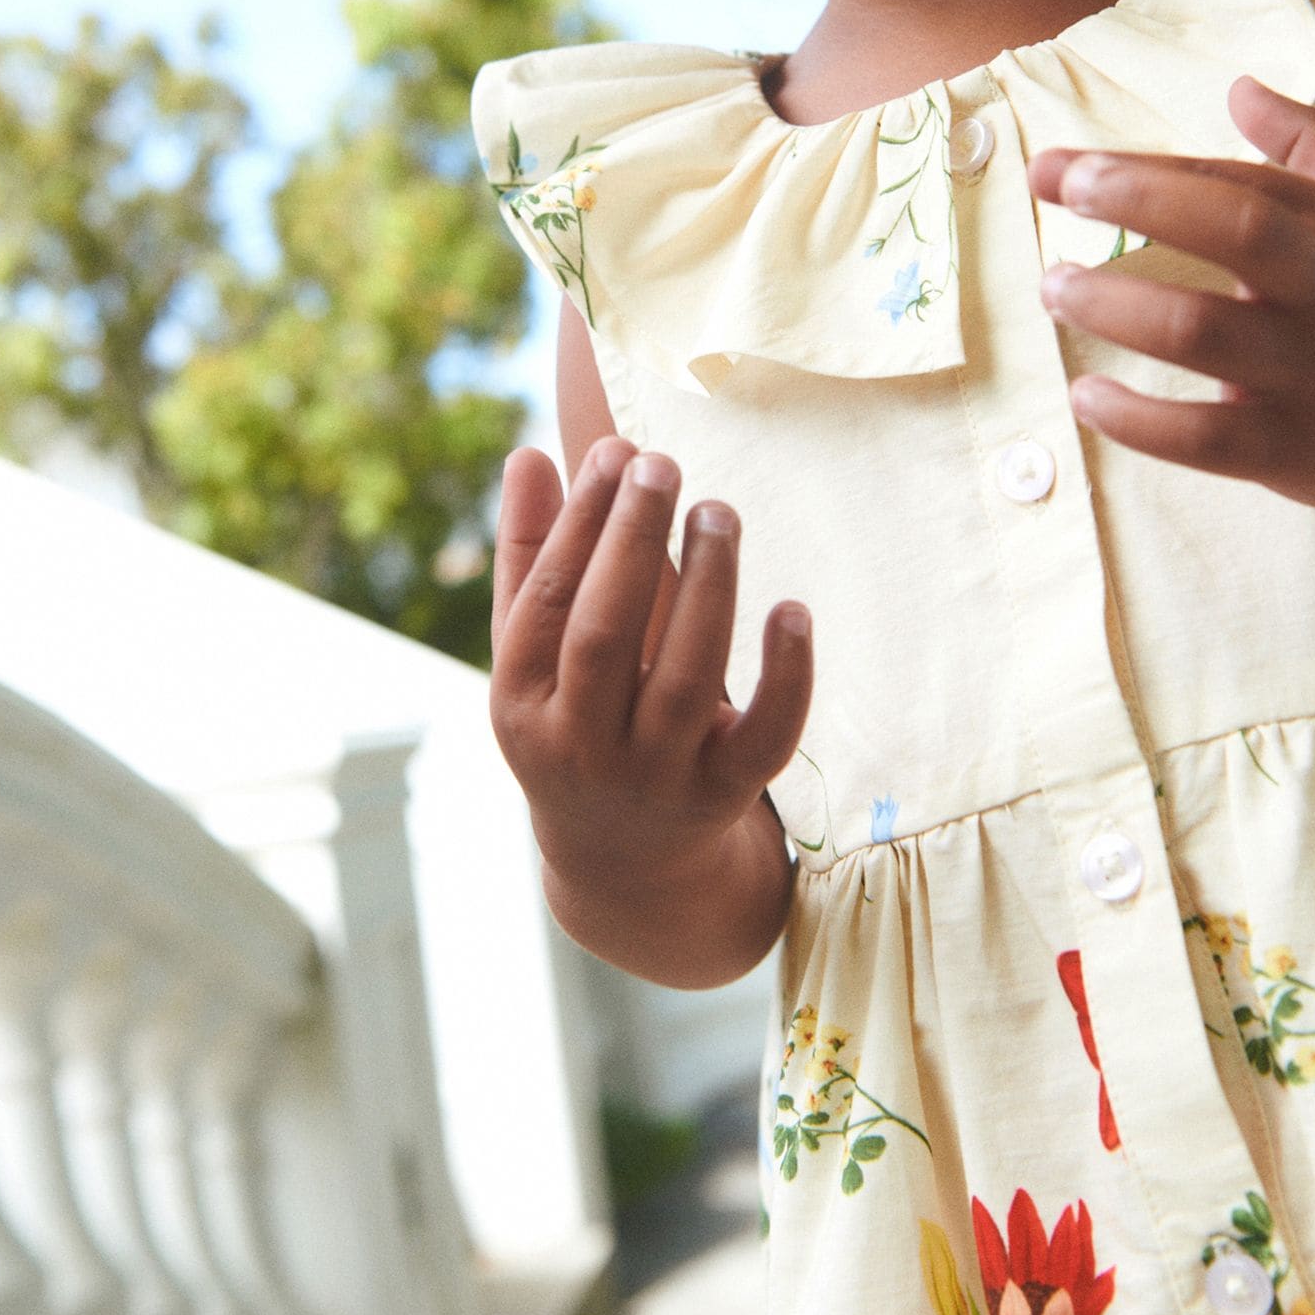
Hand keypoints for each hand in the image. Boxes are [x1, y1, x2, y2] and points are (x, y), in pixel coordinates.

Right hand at [490, 437, 812, 891]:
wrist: (622, 864)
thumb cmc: (574, 723)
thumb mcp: (533, 658)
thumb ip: (529, 557)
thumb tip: (527, 455)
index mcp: (521, 705)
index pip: (549, 601)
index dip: (581, 521)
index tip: (617, 450)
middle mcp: (582, 747)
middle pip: (607, 635)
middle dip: (634, 541)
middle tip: (664, 462)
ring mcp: (654, 778)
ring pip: (686, 679)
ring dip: (708, 586)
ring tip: (720, 511)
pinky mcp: (724, 796)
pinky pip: (765, 737)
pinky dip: (786, 676)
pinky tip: (793, 608)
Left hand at [1026, 74, 1314, 531]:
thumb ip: (1314, 144)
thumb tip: (1240, 87)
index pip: (1231, 180)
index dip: (1140, 168)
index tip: (1059, 164)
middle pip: (1233, 227)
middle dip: (1139, 199)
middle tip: (1060, 190)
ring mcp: (1308, 371)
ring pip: (1201, 330)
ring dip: (1115, 305)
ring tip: (1056, 289)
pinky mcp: (1293, 449)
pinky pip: (1204, 437)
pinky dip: (1138, 420)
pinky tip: (1087, 397)